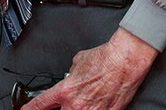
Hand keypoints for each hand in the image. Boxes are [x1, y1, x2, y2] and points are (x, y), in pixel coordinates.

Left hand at [21, 30, 155, 109]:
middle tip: (62, 104)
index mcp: (66, 91)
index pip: (40, 105)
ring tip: (81, 101)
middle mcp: (77, 105)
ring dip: (76, 109)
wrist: (124, 62)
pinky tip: (95, 105)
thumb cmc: (104, 60)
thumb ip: (70, 74)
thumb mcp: (77, 62)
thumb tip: (70, 77)